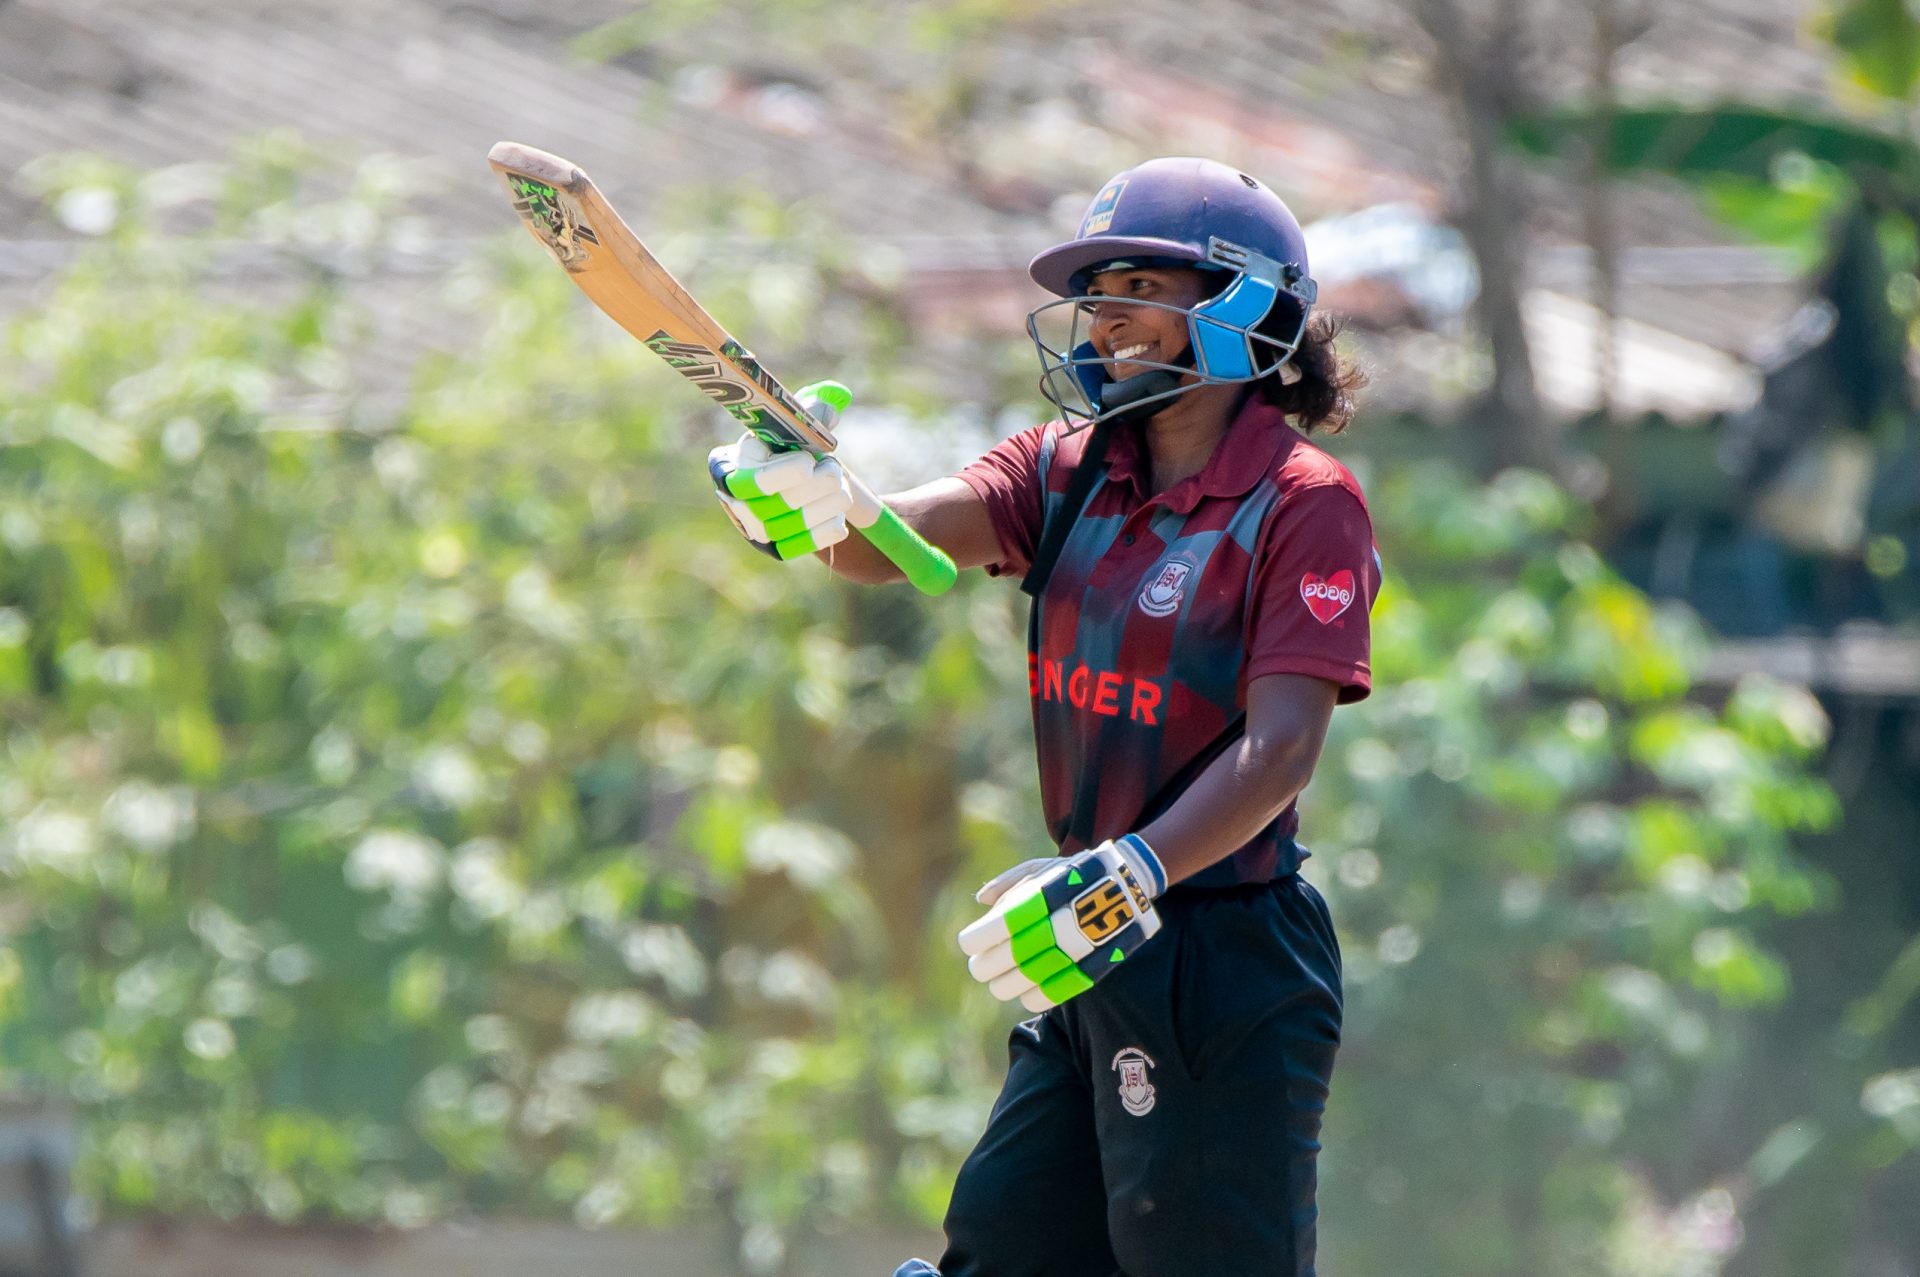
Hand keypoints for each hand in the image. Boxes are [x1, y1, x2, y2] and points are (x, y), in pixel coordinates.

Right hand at [706, 382, 872, 559]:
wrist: (789, 483)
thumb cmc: (788, 446)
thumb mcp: (792, 423)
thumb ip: (812, 407)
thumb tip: (835, 399)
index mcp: (731, 467)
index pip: (755, 479)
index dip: (786, 472)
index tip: (809, 460)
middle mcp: (737, 503)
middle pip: (782, 502)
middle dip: (819, 483)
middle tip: (834, 468)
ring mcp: (756, 530)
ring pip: (797, 523)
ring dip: (830, 502)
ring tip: (842, 488)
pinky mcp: (776, 548)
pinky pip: (803, 544)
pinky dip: (827, 528)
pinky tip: (839, 513)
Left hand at [958, 834, 1167, 1012]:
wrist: (1132, 884)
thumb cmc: (1077, 874)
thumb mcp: (1043, 867)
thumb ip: (1008, 883)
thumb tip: (981, 901)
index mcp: (1039, 898)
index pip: (992, 930)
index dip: (974, 941)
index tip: (969, 942)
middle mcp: (1056, 925)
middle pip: (1003, 959)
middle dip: (984, 966)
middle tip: (980, 966)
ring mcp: (1075, 950)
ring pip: (1024, 982)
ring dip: (1003, 985)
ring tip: (999, 981)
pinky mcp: (1091, 969)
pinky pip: (1052, 994)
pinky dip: (1032, 998)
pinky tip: (1024, 992)